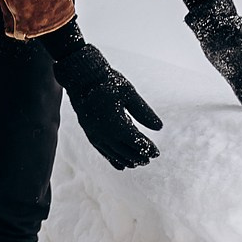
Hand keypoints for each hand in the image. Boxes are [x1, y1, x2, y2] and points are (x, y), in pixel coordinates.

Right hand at [41, 22, 161, 169]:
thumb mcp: (130, 94)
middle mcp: (105, 133)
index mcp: (117, 123)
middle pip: (126, 152)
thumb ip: (144, 112)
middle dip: (138, 157)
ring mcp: (95, 134)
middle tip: (149, 160)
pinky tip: (120, 164)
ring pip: (113, 154)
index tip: (157, 153)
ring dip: (126, 160)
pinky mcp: (89, 133)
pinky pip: (102, 151)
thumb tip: (159, 127)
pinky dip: (112, 159)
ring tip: (136, 163)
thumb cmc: (108, 83)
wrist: (82, 78)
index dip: (147, 149)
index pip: (136, 142)